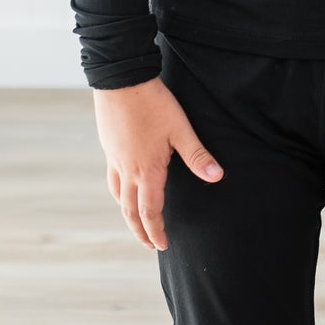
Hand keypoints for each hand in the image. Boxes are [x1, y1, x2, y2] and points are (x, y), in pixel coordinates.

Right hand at [91, 76, 222, 250]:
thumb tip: (216, 177)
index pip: (150, 211)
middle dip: (140, 231)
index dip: (156, 231)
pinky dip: (118, 192)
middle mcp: (127, 170)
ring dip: (127, 214)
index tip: (163, 245)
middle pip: (130, 211)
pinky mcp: (108, 146)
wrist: (121, 80)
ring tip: (135, 221)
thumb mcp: (181, 129)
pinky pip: (111, 178)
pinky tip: (124, 186)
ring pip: (117, 196)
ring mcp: (114, 159)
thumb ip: (197, 156)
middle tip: (149, 244)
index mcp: (147, 170)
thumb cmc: (153, 103)